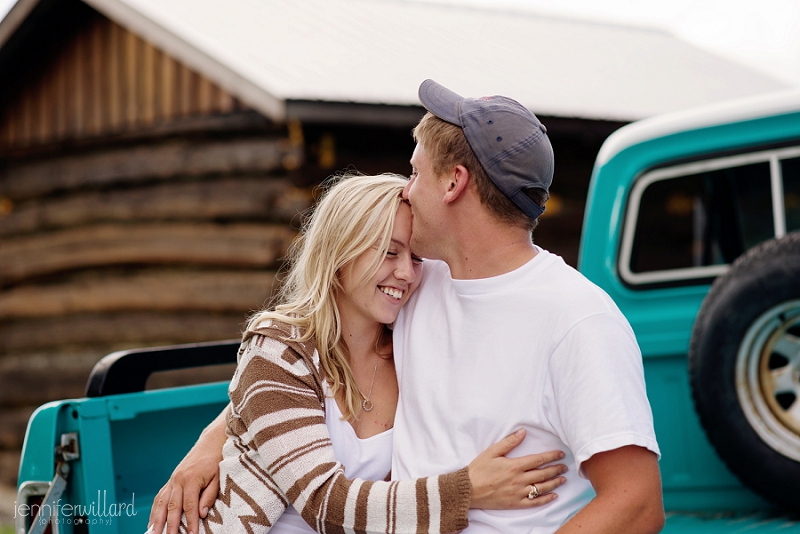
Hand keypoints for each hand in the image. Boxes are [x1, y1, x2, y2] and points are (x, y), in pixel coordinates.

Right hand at [148, 412, 226, 533]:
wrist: (210, 442)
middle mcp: (178, 480)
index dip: (190, 523)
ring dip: (157, 520)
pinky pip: (160, 497)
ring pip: (161, 503)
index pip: (190, 506)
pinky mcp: (171, 480)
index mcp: (191, 479)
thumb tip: (202, 514)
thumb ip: (209, 496)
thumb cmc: (216, 460)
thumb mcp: (218, 478)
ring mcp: (172, 480)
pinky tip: (153, 521)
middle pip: (172, 507)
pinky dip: (155, 510)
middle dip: (170, 526)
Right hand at [468, 429, 566, 508]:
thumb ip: (509, 442)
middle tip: (565, 467)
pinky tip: (553, 496)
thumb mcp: (492, 452)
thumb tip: (523, 432)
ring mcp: (519, 493)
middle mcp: (520, 480)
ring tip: (563, 479)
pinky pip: (534, 502)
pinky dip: (546, 499)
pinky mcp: (516, 503)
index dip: (551, 456)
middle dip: (556, 469)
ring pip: (542, 488)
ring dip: (554, 483)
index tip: (560, 454)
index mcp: (515, 466)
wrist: (469, 490)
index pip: (538, 460)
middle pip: (543, 474)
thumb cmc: (479, 469)